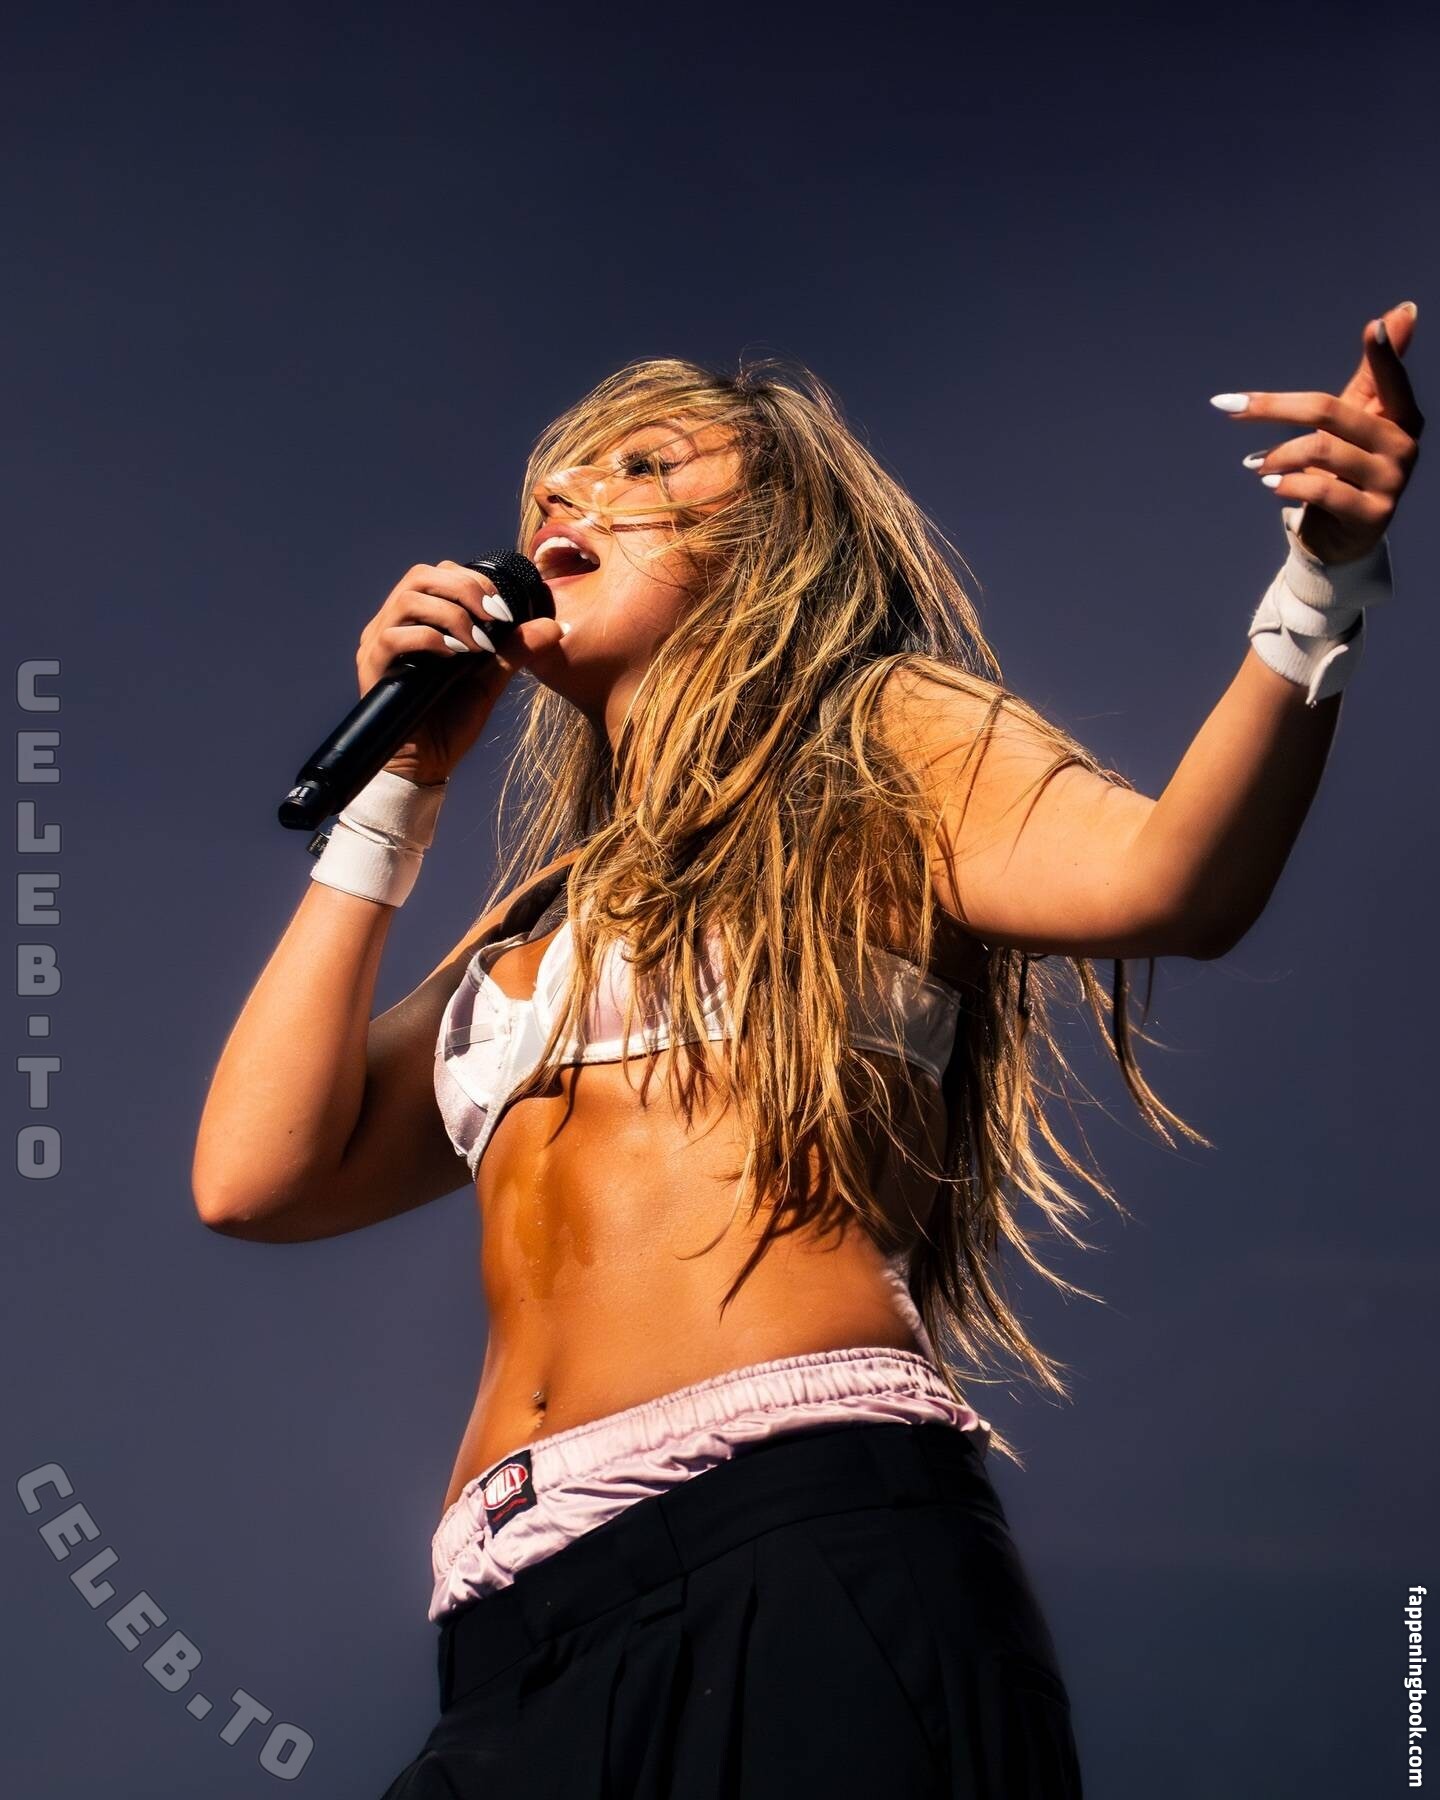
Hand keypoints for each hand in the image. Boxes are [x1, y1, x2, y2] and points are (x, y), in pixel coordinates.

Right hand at [356, 559, 567, 784]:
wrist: (427, 764)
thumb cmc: (451, 722)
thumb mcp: (490, 680)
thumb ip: (516, 649)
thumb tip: (555, 626)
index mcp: (419, 619)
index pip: (440, 573)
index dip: (474, 581)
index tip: (503, 610)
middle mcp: (394, 623)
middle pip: (421, 576)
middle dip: (464, 589)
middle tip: (493, 617)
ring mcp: (379, 642)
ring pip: (408, 599)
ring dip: (451, 614)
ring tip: (477, 644)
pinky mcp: (372, 666)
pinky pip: (394, 636)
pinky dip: (430, 639)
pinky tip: (454, 657)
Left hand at [1212, 300, 1423, 563]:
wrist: (1345, 535)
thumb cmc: (1347, 464)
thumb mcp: (1357, 416)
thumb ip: (1374, 372)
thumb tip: (1403, 310)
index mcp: (1403, 415)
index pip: (1389, 380)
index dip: (1383, 355)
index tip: (1372, 327)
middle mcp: (1404, 445)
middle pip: (1329, 410)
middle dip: (1273, 407)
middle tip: (1230, 406)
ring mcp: (1391, 482)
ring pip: (1320, 451)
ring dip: (1276, 455)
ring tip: (1254, 463)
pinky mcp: (1372, 515)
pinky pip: (1322, 491)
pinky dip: (1287, 485)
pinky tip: (1269, 483)